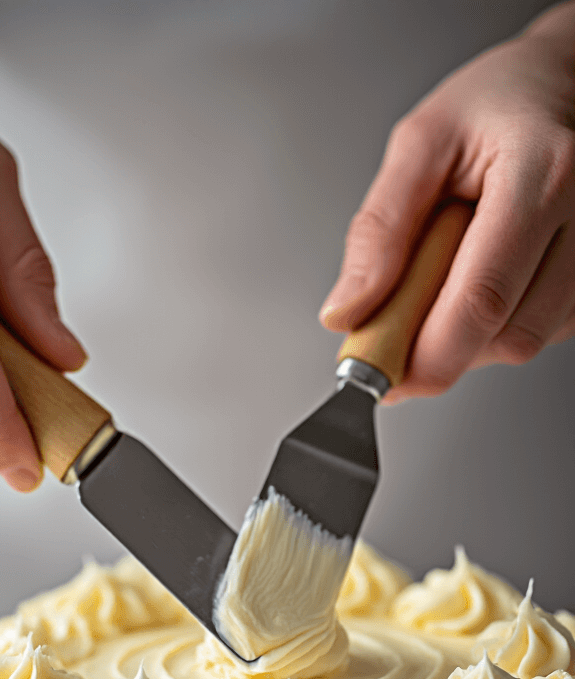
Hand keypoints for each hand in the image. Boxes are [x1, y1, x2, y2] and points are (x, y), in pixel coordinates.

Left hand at [320, 2, 574, 401]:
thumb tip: (347, 312)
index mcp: (542, 174)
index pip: (482, 299)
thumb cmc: (496, 106)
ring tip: (452, 269)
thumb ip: (380, 230)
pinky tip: (484, 276)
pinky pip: (538, 332)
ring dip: (468, 336)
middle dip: (440, 349)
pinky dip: (495, 325)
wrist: (561, 87)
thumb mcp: (419, 144)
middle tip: (398, 319)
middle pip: (507, 336)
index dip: (425, 353)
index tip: (378, 369)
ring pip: (523, 343)